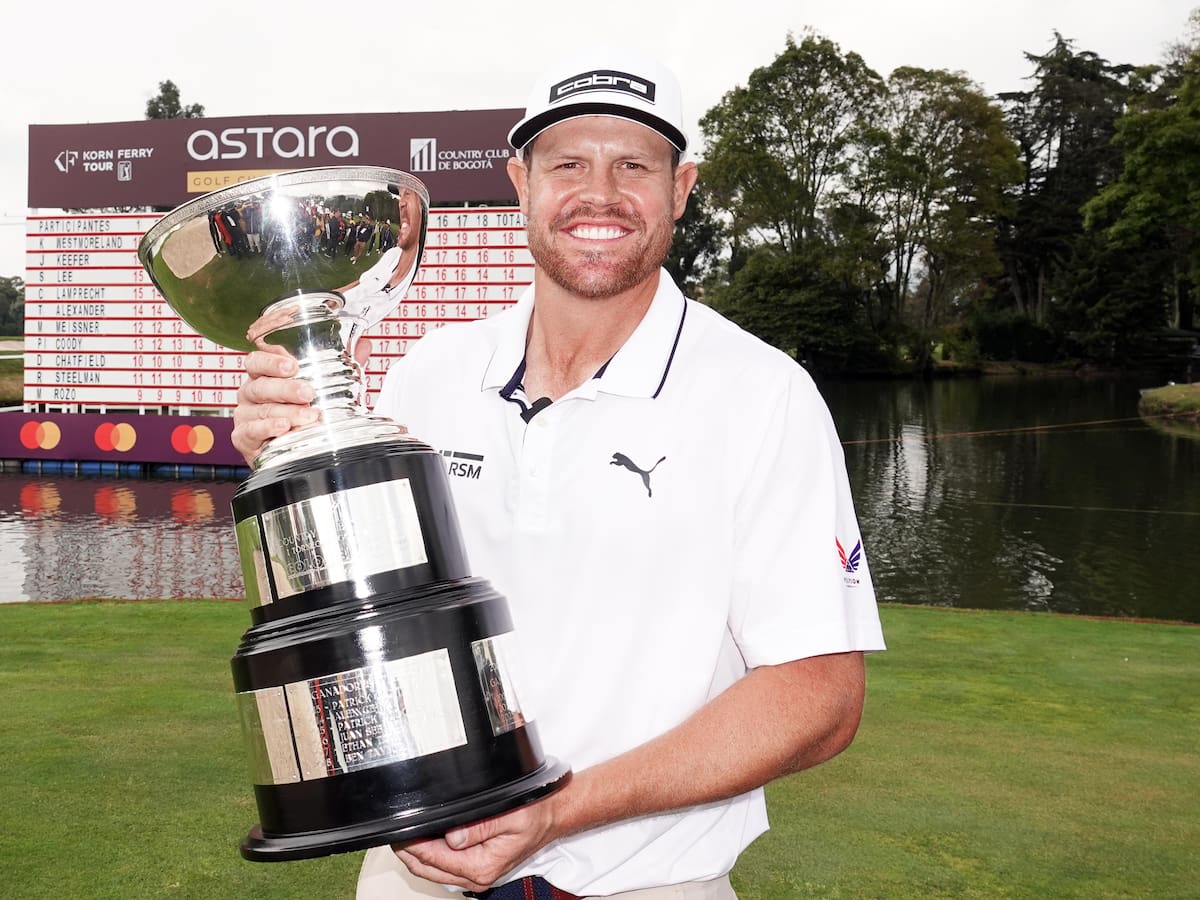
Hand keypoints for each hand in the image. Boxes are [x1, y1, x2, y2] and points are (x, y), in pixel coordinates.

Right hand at [230, 337, 371, 464]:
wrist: (290, 448)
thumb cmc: (300, 412)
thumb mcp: (321, 389)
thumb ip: (341, 366)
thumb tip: (364, 346)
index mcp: (264, 375)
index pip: (258, 361)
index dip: (271, 361)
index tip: (293, 366)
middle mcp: (251, 393)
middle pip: (261, 385)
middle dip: (286, 389)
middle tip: (308, 393)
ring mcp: (245, 415)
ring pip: (261, 410)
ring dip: (287, 412)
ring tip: (308, 416)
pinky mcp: (243, 438)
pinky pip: (250, 431)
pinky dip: (267, 429)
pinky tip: (283, 427)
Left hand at [394, 797, 560, 891]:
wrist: (551, 817)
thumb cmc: (535, 815)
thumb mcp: (510, 815)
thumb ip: (480, 826)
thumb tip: (452, 836)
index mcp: (481, 866)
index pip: (434, 859)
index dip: (412, 845)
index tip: (399, 831)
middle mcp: (476, 877)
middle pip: (427, 869)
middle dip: (408, 852)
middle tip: (395, 831)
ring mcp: (475, 875)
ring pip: (433, 870)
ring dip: (417, 854)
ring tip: (406, 833)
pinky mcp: (476, 868)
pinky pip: (444, 866)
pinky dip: (431, 854)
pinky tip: (426, 839)